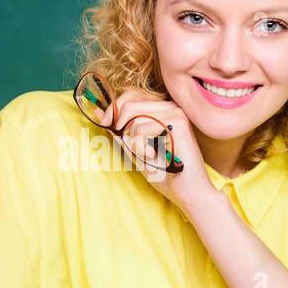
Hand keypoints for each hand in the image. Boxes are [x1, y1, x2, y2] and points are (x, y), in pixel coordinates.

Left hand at [99, 88, 219, 214]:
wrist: (189, 192)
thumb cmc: (165, 173)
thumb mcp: (136, 149)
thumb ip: (120, 131)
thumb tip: (98, 113)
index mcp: (163, 109)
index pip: (131, 95)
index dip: (114, 109)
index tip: (104, 124)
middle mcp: (171, 106)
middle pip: (129, 104)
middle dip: (121, 128)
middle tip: (131, 148)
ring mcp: (176, 113)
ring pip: (133, 119)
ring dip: (132, 143)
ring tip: (147, 156)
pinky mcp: (177, 122)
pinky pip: (141, 129)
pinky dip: (140, 147)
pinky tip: (153, 157)